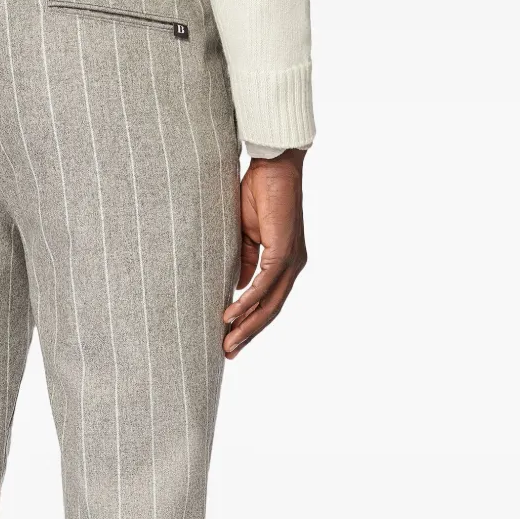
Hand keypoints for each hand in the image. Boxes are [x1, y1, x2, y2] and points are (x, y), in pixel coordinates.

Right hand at [223, 149, 306, 357]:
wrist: (273, 165)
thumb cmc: (259, 193)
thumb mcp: (247, 235)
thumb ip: (245, 262)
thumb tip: (237, 288)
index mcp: (284, 264)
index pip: (268, 303)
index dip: (251, 324)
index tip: (232, 341)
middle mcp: (292, 266)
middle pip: (271, 310)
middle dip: (248, 334)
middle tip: (228, 353)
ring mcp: (290, 261)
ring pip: (270, 304)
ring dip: (247, 325)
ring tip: (228, 343)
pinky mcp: (284, 251)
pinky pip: (264, 285)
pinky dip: (248, 301)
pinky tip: (231, 315)